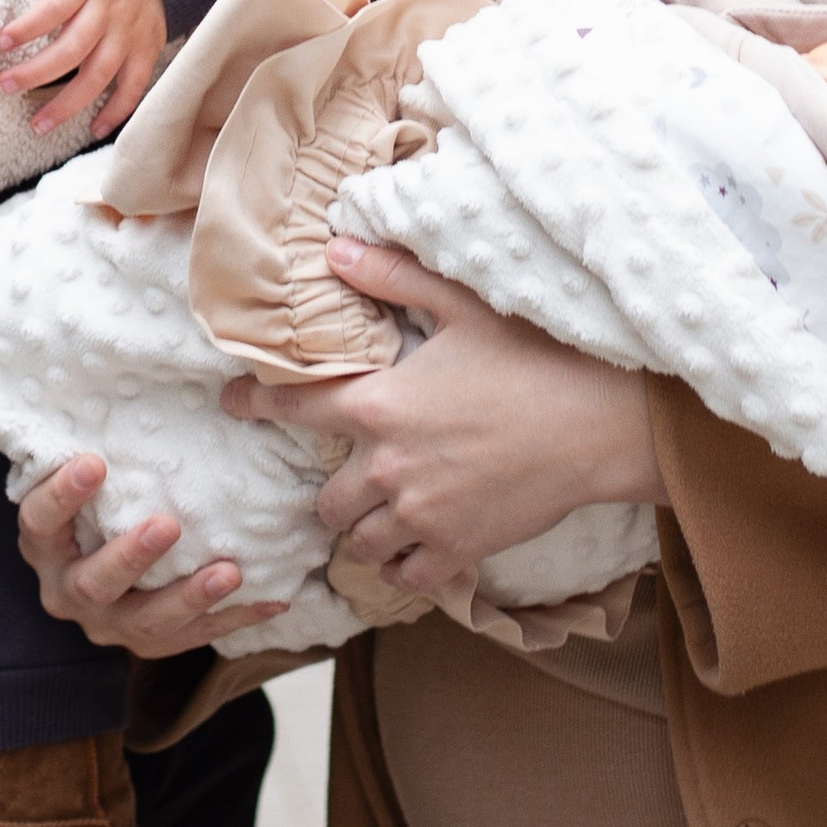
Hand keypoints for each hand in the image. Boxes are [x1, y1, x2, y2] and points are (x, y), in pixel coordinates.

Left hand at [0, 0, 167, 135]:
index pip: (56, 5)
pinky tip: (94, 128)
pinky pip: (135, 83)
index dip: (28, 27)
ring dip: (68, 103)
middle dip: (37, 73)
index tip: (0, 44)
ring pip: (99, 75)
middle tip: (4, 87)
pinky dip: (117, 109)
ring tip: (38, 124)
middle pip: (72, 49)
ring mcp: (132, 30)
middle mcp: (111, 6)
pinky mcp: (150, 44)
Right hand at [16, 453, 288, 653]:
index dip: (62, 496)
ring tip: (230, 571)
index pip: (40, 522)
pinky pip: (194, 637)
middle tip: (168, 525)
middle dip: (131, 557)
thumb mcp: (83, 482)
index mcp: (45, 547)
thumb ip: (92, 453)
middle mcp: (69, 591)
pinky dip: (235, 619)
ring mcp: (110, 624)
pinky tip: (273, 601)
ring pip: (145, 623)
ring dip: (189, 597)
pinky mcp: (150, 643)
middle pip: (93, 583)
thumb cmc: (97, 503)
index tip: (94, 462)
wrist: (100, 573)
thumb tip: (123, 379)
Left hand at [225, 236, 661, 595]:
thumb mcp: (461, 305)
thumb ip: (393, 277)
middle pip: (326, 498)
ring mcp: (420, 515)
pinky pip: (401, 576)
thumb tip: (335, 250)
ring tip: (384, 511)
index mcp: (382, 403)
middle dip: (333, 488)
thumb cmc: (532, 357)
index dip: (254, 403)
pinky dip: (398, 565)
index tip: (229, 402)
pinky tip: (411, 546)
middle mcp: (389, 466)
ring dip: (364, 527)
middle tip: (354, 474)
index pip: (296, 406)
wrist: (597, 425)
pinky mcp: (456, 550)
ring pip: (358, 541)